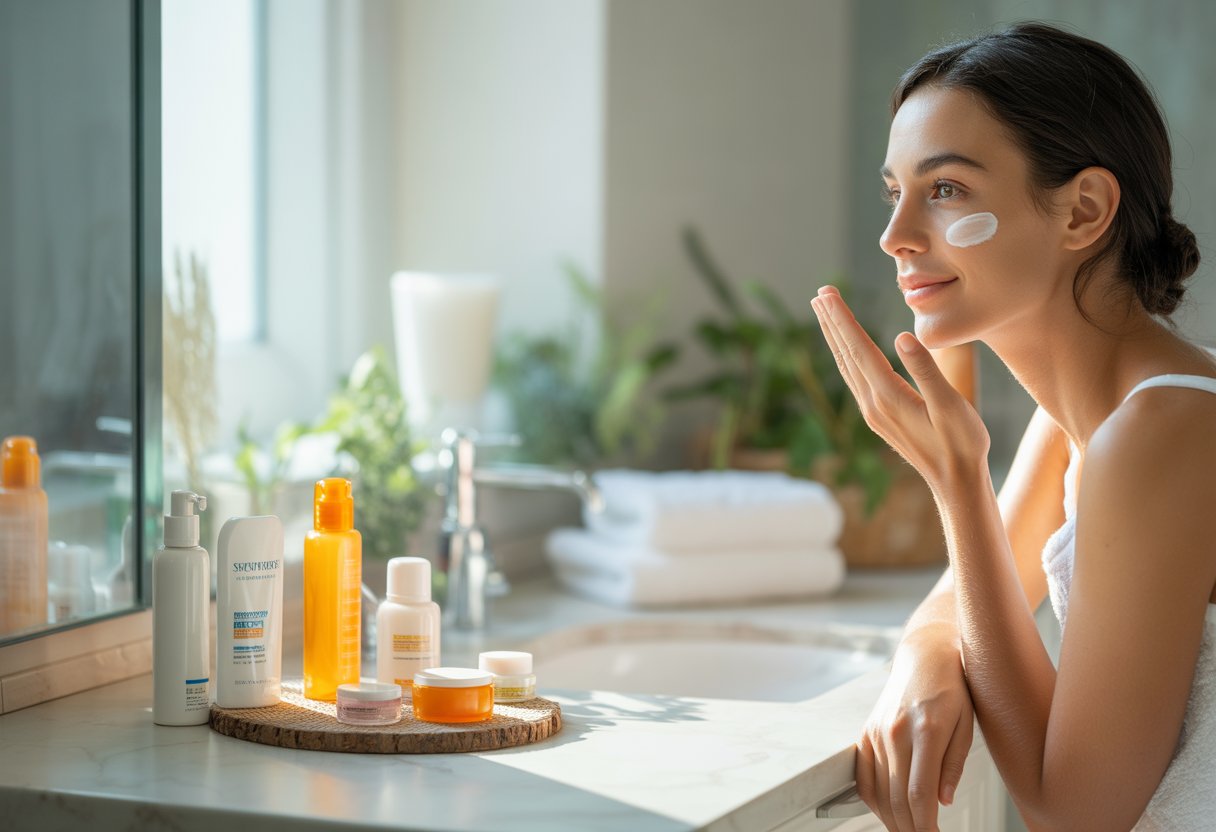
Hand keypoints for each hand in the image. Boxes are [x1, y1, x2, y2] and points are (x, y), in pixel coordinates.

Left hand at [810, 286, 989, 496]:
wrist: (955, 483)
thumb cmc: (962, 443)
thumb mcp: (951, 405)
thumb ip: (926, 369)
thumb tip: (901, 337)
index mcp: (889, 396)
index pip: (859, 348)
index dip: (843, 318)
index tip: (827, 293)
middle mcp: (873, 403)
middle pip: (846, 354)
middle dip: (832, 321)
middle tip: (819, 293)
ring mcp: (873, 412)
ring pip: (846, 366)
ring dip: (835, 337)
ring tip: (824, 313)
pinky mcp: (878, 417)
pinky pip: (854, 379)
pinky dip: (845, 356)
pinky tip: (845, 349)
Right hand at [856, 629, 974, 831]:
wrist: (926, 655)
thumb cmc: (953, 687)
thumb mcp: (966, 724)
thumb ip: (953, 764)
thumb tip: (943, 800)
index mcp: (926, 730)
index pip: (920, 793)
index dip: (926, 824)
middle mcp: (896, 732)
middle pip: (897, 797)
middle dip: (910, 828)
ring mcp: (877, 732)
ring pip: (878, 791)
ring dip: (892, 819)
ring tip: (908, 830)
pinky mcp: (867, 732)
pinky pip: (863, 775)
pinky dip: (872, 800)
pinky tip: (887, 811)